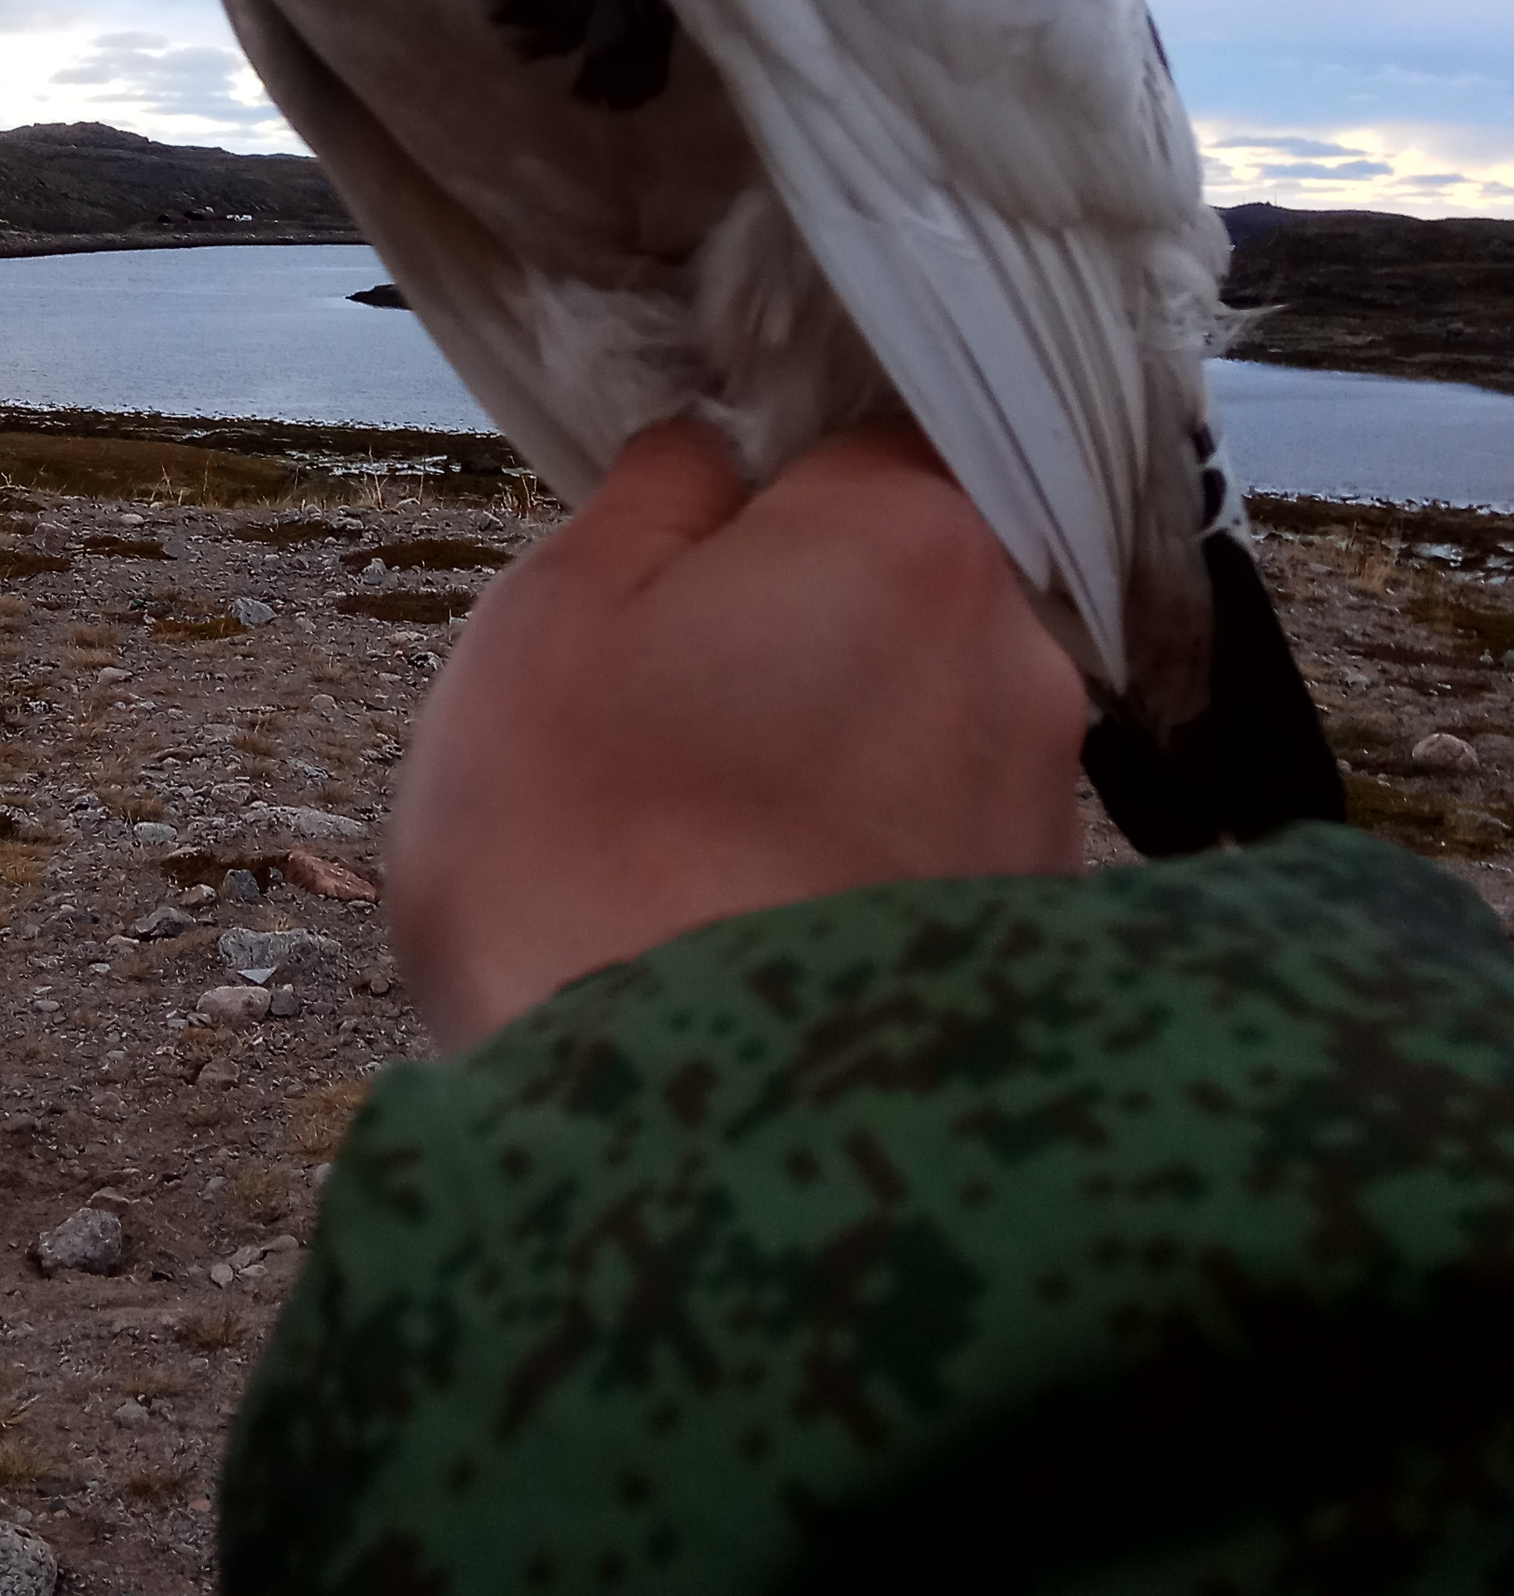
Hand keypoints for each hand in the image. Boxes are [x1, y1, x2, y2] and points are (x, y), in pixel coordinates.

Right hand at [386, 417, 1087, 1050]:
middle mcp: (1017, 660)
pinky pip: (942, 858)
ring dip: (840, 764)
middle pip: (910, 596)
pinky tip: (765, 935)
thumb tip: (711, 455)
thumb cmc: (588, 850)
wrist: (688, 1144)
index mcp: (911, 539)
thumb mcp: (552, 622)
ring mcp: (1043, 812)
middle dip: (809, 639)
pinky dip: (867, 875)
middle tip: (672, 728)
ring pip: (928, 733)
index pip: (864, 452)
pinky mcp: (1043, 946)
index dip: (765, 507)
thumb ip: (650, 501)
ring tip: (709, 853)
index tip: (680, 583)